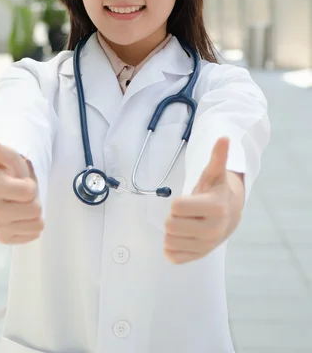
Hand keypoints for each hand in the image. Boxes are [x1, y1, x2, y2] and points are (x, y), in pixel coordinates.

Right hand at [0, 129, 43, 244]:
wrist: (12, 187)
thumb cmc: (12, 170)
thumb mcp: (9, 156)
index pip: (28, 192)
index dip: (30, 185)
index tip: (21, 180)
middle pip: (34, 210)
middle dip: (34, 199)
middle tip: (24, 193)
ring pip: (37, 224)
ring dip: (35, 212)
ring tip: (24, 203)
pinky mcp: (4, 238)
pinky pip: (32, 236)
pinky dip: (32, 226)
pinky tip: (23, 216)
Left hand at [164, 136, 232, 264]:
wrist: (228, 217)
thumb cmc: (215, 191)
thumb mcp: (214, 174)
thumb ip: (217, 157)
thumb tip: (224, 137)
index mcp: (215, 209)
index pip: (176, 207)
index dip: (178, 202)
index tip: (189, 201)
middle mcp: (213, 231)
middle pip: (170, 225)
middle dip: (173, 216)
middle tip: (186, 213)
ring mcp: (205, 247)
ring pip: (168, 241)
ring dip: (172, 231)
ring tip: (186, 223)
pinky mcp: (196, 258)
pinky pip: (171, 256)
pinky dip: (171, 247)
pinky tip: (183, 237)